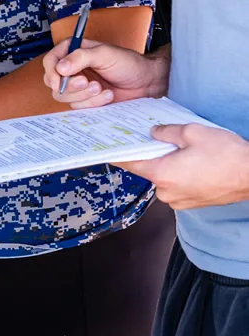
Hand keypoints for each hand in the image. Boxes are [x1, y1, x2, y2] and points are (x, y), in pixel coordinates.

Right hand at [43, 39, 170, 108]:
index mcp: (73, 51)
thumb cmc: (128, 63)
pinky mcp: (84, 100)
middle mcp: (72, 68)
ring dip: (83, 95)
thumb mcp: (105, 54)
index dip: (52, 72)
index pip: (50, 61)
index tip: (60, 82)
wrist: (145, 82)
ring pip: (63, 97)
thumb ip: (81, 57)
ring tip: (101, 88)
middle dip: (70, 86)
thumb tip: (60, 68)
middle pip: (53, 82)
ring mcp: (77, 86)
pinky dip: (92, 102)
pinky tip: (106, 95)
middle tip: (87, 82)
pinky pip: (77, 106)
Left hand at [116, 124, 248, 209]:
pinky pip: (176, 186)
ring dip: (168, 165)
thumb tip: (153, 132)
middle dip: (153, 155)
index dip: (119, 154)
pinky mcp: (189, 204)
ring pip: (163, 179)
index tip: (108, 149)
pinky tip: (193, 164)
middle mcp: (165, 191)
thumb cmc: (227, 155)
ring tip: (185, 152)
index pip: (130, 164)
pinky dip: (179, 175)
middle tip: (159, 139)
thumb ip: (167, 132)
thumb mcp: (194, 133)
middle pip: (148, 170)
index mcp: (161, 174)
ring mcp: (177, 200)